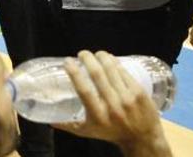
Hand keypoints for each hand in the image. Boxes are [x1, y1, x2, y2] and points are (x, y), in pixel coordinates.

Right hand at [54, 51, 169, 154]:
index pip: (84, 89)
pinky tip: (110, 59)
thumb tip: (49, 120)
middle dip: (88, 59)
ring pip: (112, 70)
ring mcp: (127, 98)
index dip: (74, 73)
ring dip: (102, 57)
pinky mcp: (139, 92)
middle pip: (98, 75)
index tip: (68, 61)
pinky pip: (125, 72)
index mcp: (97, 115)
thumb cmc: (111, 133)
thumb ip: (68, 125)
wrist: (143, 138)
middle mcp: (112, 106)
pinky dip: (115, 63)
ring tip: (96, 53)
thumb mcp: (88, 132)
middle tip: (82, 54)